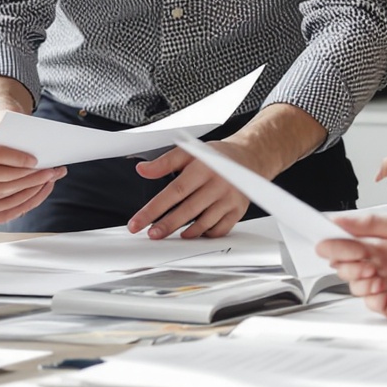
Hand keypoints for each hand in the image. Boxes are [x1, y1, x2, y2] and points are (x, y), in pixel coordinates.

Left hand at [127, 104, 326, 240]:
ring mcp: (230, 199)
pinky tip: (193, 233)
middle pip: (188, 210)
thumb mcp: (188, 152)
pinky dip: (205, 234)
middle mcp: (218, 184)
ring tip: (170, 234)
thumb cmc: (215, 157)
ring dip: (185, 232)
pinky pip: (219, 229)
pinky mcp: (238, 211)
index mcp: (203, 168)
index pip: (174, 192)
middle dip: (167, 225)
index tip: (138, 222)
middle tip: (151, 234)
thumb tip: (142, 170)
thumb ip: (164, 162)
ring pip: (204, 223)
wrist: (247, 159)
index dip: (154, 209)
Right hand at [314, 205, 386, 320]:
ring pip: (355, 283)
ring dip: (358, 278)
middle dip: (345, 260)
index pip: (350, 238)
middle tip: (359, 259)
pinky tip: (383, 289)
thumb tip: (344, 220)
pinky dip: (370, 297)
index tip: (322, 240)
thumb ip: (375, 224)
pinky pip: (370, 303)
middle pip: (347, 261)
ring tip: (375, 274)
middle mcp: (386, 261)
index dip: (334, 240)